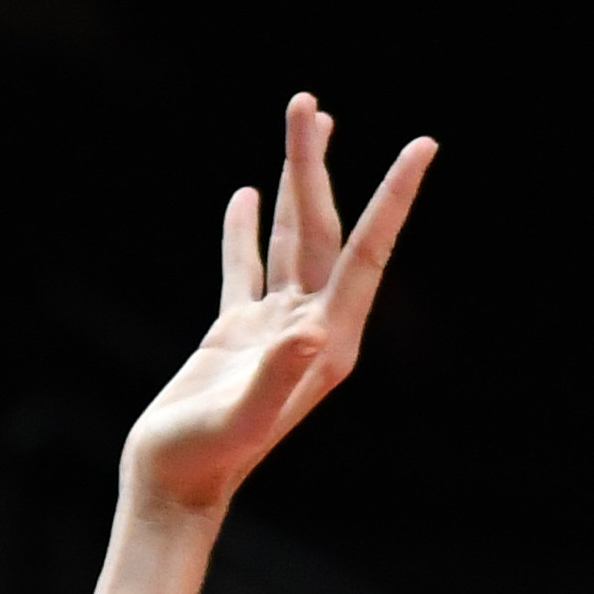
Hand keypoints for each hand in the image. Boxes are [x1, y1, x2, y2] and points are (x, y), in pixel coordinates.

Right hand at [120, 93, 434, 521]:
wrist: (171, 489)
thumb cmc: (203, 461)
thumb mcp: (240, 417)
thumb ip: (275, 374)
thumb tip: (307, 332)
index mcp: (327, 340)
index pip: (366, 253)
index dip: (393, 197)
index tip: (422, 145)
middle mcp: (310, 327)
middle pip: (321, 230)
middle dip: (316, 166)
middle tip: (308, 104)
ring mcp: (273, 328)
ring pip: (289, 239)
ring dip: (294, 183)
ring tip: (302, 126)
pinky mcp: (235, 334)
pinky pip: (245, 268)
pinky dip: (247, 230)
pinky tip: (246, 196)